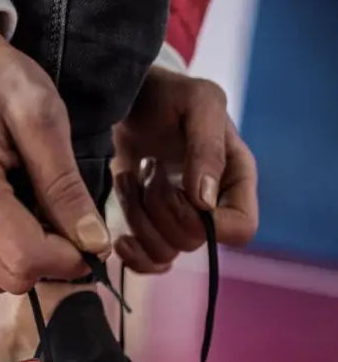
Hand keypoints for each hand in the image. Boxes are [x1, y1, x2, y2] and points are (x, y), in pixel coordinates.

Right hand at [0, 14, 109, 293]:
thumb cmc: (0, 81)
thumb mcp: (44, 119)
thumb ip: (66, 187)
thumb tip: (95, 244)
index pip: (26, 258)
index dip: (70, 259)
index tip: (95, 240)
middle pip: (12, 277)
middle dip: (53, 261)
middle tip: (74, 224)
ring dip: (33, 258)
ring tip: (44, 210)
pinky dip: (12, 252)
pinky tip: (23, 215)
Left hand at [112, 67, 257, 271]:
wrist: (129, 102)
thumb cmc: (169, 96)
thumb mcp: (198, 103)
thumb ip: (207, 147)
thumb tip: (205, 202)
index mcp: (236, 180)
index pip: (241, 228)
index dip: (211, 222)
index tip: (184, 190)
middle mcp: (213, 209)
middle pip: (194, 241)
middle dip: (162, 207)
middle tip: (148, 167)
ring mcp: (180, 223)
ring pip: (166, 253)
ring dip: (138, 218)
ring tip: (129, 178)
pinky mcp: (151, 232)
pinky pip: (150, 265)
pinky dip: (132, 255)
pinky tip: (120, 235)